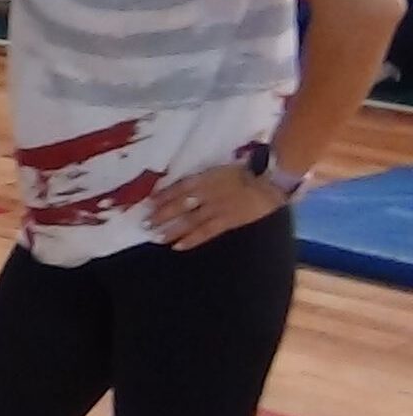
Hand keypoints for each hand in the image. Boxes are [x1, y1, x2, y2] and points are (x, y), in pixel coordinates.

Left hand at [146, 164, 284, 251]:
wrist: (269, 181)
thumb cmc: (246, 171)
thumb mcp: (218, 169)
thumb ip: (202, 178)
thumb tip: (185, 186)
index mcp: (204, 178)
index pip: (178, 188)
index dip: (163, 196)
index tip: (149, 202)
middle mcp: (205, 194)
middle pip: (179, 205)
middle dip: (161, 214)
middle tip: (145, 222)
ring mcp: (215, 209)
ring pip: (188, 221)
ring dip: (170, 229)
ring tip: (156, 236)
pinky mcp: (227, 221)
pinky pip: (205, 232)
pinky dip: (190, 239)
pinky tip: (177, 246)